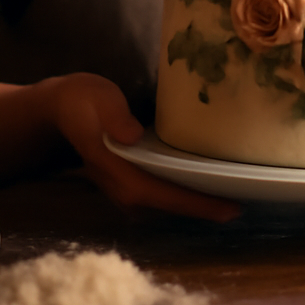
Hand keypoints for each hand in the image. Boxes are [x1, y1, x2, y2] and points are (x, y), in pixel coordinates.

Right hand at [50, 73, 240, 221]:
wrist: (59, 110)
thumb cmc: (83, 101)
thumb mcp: (96, 97)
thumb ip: (114, 115)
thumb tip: (131, 136)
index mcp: (117, 171)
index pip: (162, 194)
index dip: (196, 203)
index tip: (230, 208)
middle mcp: (123, 190)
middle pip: (171, 207)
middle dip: (206, 208)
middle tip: (245, 202)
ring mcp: (125, 192)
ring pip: (168, 205)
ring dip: (198, 204)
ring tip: (234, 197)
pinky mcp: (130, 186)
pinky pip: (163, 197)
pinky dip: (186, 195)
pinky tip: (208, 185)